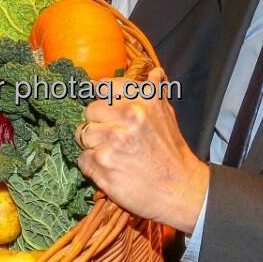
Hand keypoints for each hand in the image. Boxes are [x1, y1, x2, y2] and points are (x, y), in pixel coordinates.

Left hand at [77, 67, 209, 231]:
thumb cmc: (172, 152)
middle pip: (89, 111)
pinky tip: (110, 169)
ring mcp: (113, 141)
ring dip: (92, 146)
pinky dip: (92, 166)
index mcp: (143, 100)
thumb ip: (154, 92)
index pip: (103, 87)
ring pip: (81, 135)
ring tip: (112, 154)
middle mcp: (128, 117)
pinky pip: (82, 159)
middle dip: (97, 124)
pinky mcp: (102, 164)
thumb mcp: (168, 115)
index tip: (106, 111)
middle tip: (112, 138)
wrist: (180, 190)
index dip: (103, 101)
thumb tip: (153, 72)